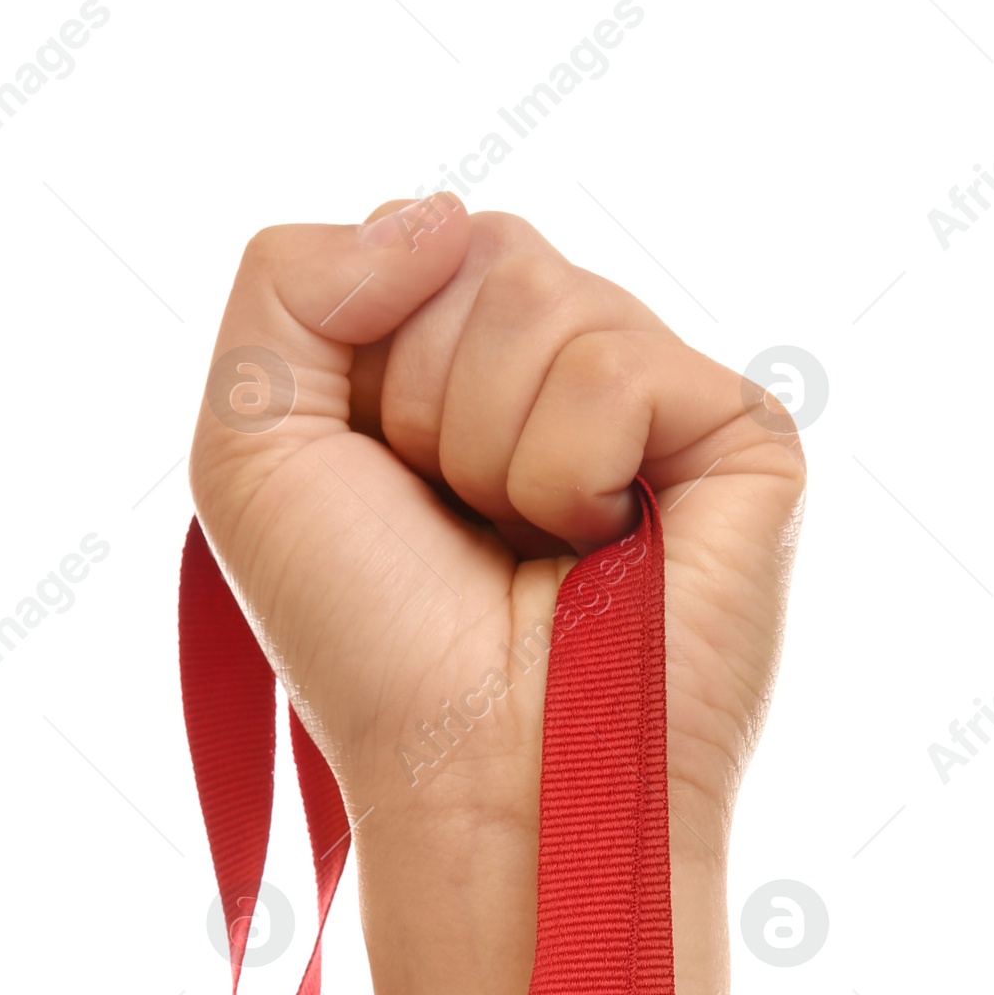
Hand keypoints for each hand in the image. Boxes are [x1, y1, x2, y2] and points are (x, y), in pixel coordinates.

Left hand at [188, 195, 804, 891]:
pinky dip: (570, 469)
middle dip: (425, 402)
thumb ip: (288, 280)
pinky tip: (599, 551)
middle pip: (482, 250)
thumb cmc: (374, 650)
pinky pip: (618, 363)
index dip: (369, 366)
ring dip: (490, 448)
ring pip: (544, 297)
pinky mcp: (742, 441)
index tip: (389, 495)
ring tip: (529, 553)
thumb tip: (440, 212)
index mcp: (470, 373)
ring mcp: (664, 406)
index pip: (419, 244)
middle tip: (461, 530)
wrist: (474, 782)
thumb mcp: (251, 449)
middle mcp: (574, 377)